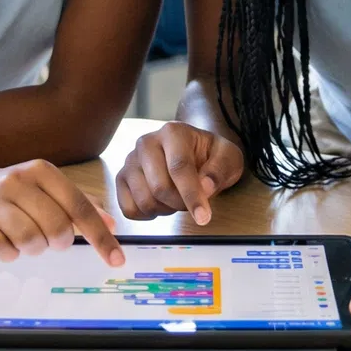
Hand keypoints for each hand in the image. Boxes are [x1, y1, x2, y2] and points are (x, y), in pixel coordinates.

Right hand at [0, 160, 123, 266]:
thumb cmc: (17, 195)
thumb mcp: (48, 190)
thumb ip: (80, 205)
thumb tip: (112, 224)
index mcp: (42, 171)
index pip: (79, 207)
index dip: (100, 236)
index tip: (117, 260)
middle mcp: (18, 181)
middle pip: (57, 227)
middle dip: (59, 242)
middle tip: (49, 240)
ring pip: (30, 240)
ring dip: (34, 249)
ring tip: (26, 240)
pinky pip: (2, 249)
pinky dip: (10, 254)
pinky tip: (6, 244)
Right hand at [114, 122, 244, 224]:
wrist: (193, 152)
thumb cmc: (210, 155)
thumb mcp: (228, 158)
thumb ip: (220, 169)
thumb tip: (205, 187)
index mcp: (173, 132)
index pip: (179, 167)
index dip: (191, 194)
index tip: (203, 217)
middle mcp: (147, 142)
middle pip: (159, 187)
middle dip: (180, 203)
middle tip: (192, 201)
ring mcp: (130, 160)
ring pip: (144, 200)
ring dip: (165, 210)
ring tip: (176, 199)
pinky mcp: (121, 178)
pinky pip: (129, 208)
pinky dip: (147, 215)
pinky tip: (160, 205)